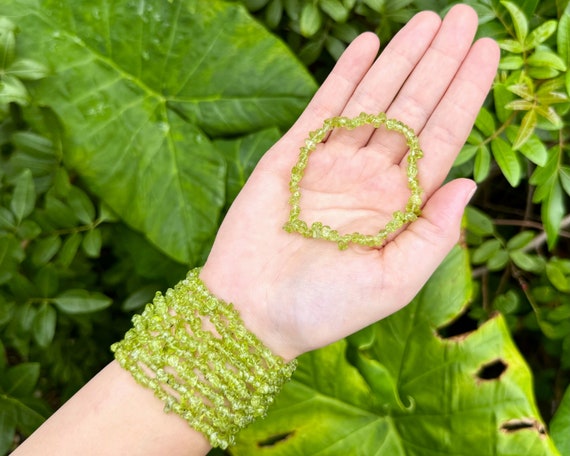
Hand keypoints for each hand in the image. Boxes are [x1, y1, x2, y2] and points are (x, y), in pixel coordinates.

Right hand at [201, 4, 499, 360]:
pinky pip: (324, 108)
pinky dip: (345, 75)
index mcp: (397, 208)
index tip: (486, 54)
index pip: (440, 140)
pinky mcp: (292, 155)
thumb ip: (432, 234)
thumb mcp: (391, 282)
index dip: (465, 96)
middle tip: (466, 17)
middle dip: (439, 64)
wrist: (251, 310)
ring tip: (428, 22)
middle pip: (413, 109)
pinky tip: (368, 45)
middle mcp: (369, 179)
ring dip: (400, 59)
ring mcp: (331, 164)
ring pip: (373, 100)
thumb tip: (469, 183)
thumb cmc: (322, 307)